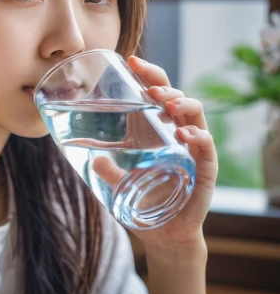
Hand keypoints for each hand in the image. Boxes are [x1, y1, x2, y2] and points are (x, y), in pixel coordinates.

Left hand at [93, 55, 218, 248]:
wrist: (165, 233)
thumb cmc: (145, 200)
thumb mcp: (119, 182)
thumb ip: (106, 170)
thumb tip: (87, 157)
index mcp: (158, 128)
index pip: (156, 92)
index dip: (147, 74)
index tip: (131, 60)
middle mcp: (177, 131)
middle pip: (175, 96)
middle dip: (162, 83)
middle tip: (148, 84)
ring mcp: (193, 147)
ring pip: (194, 114)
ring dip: (182, 102)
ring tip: (166, 102)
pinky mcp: (205, 167)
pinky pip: (206, 145)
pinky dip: (198, 135)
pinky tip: (184, 133)